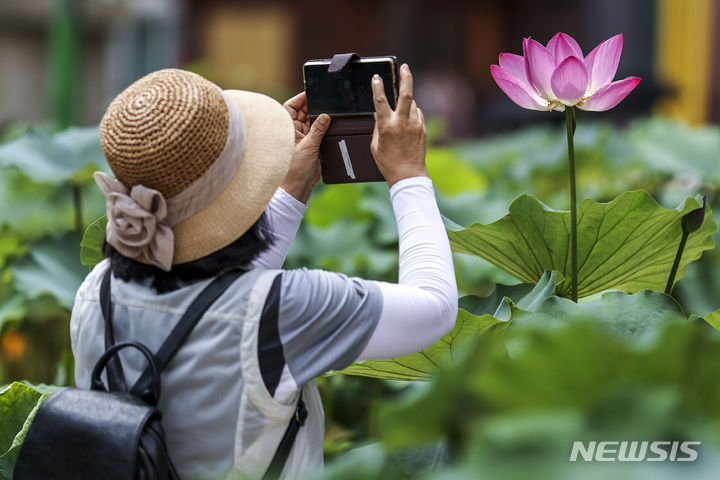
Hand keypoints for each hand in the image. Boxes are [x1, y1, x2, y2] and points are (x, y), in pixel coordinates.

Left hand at [281, 92, 330, 202]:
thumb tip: (325, 115)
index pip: (291, 107)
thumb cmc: (293, 170)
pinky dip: (325, 129)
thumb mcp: (308, 147)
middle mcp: (294, 132)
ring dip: (321, 119)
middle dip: (314, 107)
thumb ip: (318, 130)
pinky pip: (319, 133)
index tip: (311, 92)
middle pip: (304, 113)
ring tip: (331, 112)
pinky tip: (332, 125)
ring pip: (313, 122)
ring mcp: (303, 138)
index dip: (301, 99)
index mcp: (286, 129)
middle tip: (326, 101)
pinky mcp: (312, 146)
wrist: (298, 188)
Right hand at [370, 64, 427, 186]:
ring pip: (412, 104)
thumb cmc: (388, 162)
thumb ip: (378, 126)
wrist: (408, 174)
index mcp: (387, 126)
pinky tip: (407, 123)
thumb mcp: (375, 144)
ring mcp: (415, 124)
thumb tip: (380, 113)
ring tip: (400, 112)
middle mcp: (402, 122)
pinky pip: (417, 114)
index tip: (376, 78)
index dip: (377, 87)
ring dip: (406, 103)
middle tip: (404, 67)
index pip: (381, 100)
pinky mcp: (422, 129)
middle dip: (405, 77)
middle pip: (406, 93)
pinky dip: (412, 114)